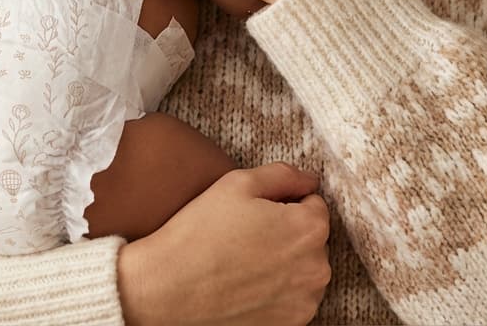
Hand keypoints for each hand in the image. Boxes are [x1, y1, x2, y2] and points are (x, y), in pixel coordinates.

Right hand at [117, 162, 330, 325]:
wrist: (169, 289)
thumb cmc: (201, 233)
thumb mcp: (237, 183)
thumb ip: (283, 174)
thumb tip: (309, 179)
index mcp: (309, 228)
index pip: (314, 203)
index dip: (283, 201)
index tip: (256, 211)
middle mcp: (317, 267)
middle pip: (311, 237)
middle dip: (287, 231)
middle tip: (246, 233)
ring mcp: (306, 300)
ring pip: (304, 268)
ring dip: (286, 261)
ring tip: (244, 259)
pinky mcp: (292, 324)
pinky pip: (294, 296)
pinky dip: (278, 289)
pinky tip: (247, 281)